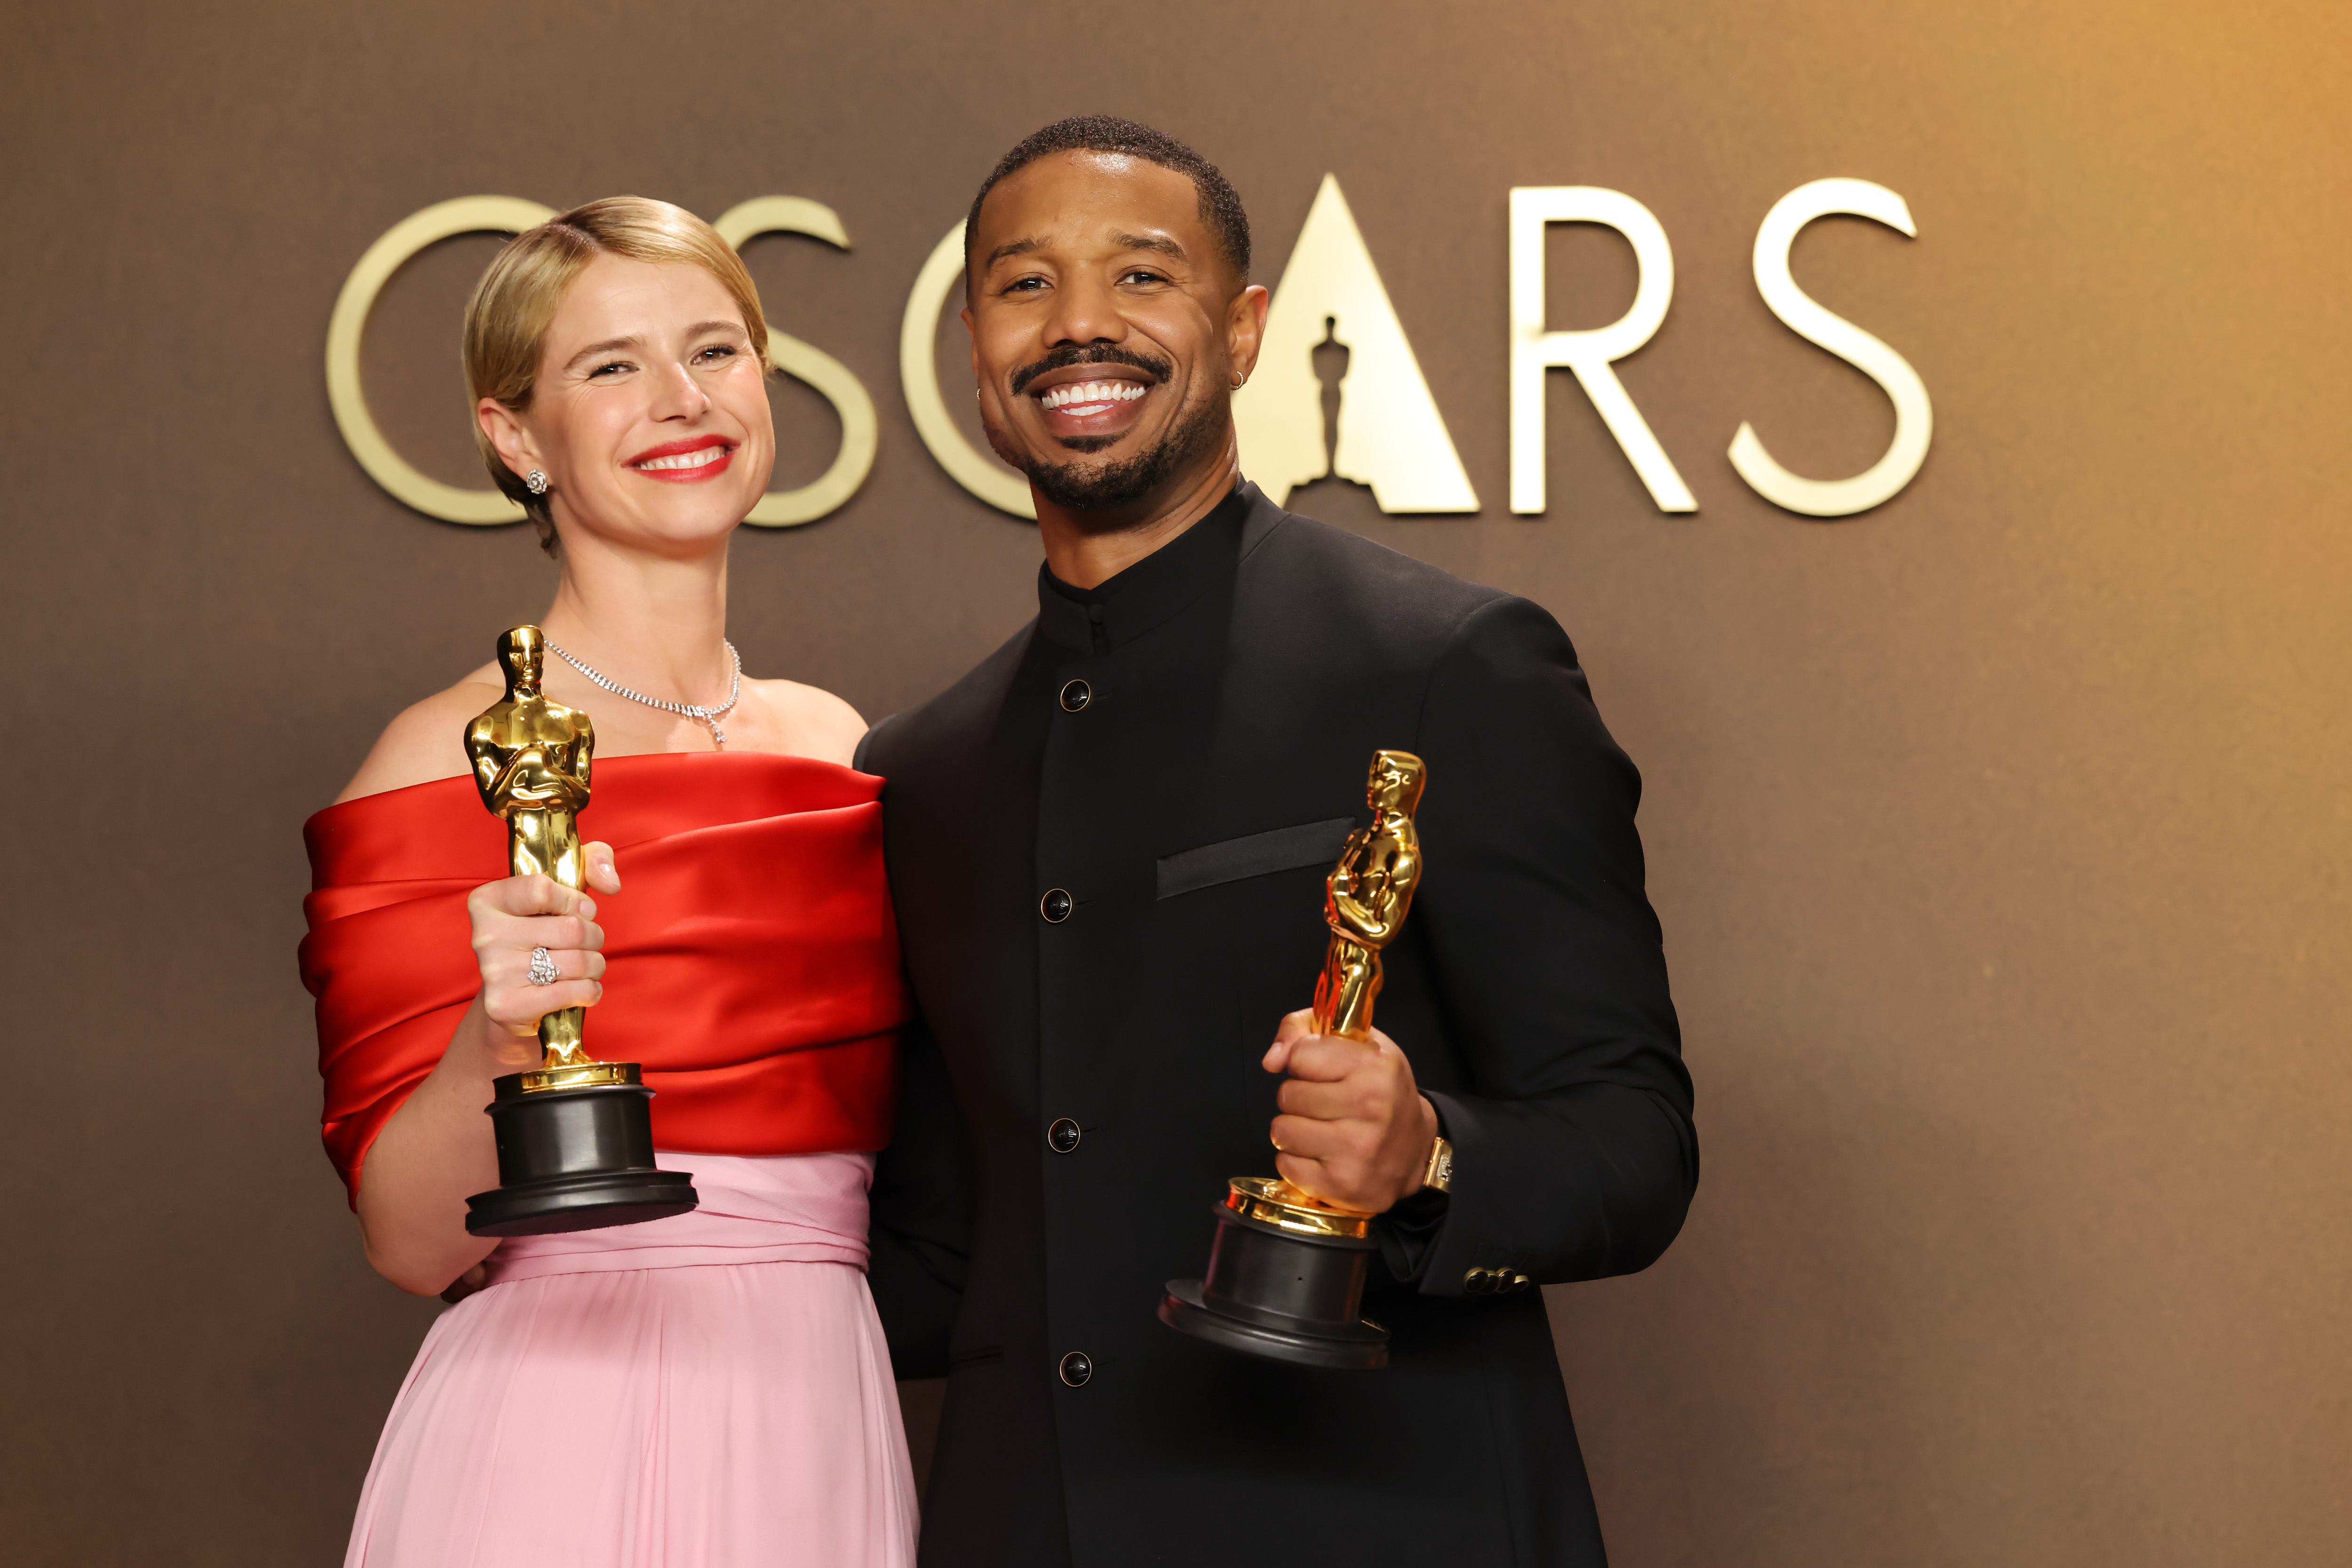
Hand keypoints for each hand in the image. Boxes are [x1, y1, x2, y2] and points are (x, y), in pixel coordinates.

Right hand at [466, 843, 618, 1055]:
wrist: (510, 1001)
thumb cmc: (540, 936)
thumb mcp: (558, 890)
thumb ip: (590, 862)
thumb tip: (611, 883)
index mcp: (488, 900)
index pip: (543, 889)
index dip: (575, 901)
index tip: (580, 910)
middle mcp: (484, 935)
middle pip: (571, 930)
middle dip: (593, 937)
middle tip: (586, 944)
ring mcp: (494, 972)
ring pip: (578, 962)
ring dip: (595, 965)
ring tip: (584, 967)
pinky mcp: (508, 1005)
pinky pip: (576, 992)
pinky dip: (591, 991)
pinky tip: (582, 989)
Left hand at [1262, 1008, 1439, 1212]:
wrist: (1416, 1150)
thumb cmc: (1382, 1092)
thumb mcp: (1358, 1045)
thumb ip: (1304, 1030)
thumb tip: (1271, 1060)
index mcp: (1375, 1066)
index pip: (1299, 1054)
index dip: (1303, 1062)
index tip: (1322, 1072)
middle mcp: (1370, 1106)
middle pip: (1287, 1094)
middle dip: (1298, 1098)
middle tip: (1325, 1105)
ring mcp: (1357, 1149)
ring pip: (1282, 1130)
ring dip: (1294, 1130)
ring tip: (1322, 1129)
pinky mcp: (1341, 1184)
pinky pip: (1286, 1164)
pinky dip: (1297, 1160)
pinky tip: (1322, 1155)